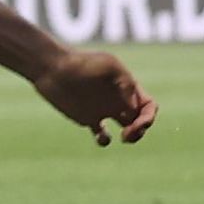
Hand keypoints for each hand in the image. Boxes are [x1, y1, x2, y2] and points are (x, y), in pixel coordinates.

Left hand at [35, 49, 157, 147]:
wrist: (54, 68)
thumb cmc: (82, 63)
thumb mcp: (109, 66)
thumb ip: (125, 85)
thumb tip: (133, 111)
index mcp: (127, 86)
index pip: (148, 105)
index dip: (149, 117)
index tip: (137, 123)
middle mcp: (118, 99)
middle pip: (140, 119)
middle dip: (141, 129)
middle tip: (128, 134)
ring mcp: (104, 109)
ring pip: (127, 128)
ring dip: (132, 137)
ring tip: (123, 137)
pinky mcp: (87, 118)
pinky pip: (103, 135)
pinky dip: (105, 141)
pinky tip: (100, 136)